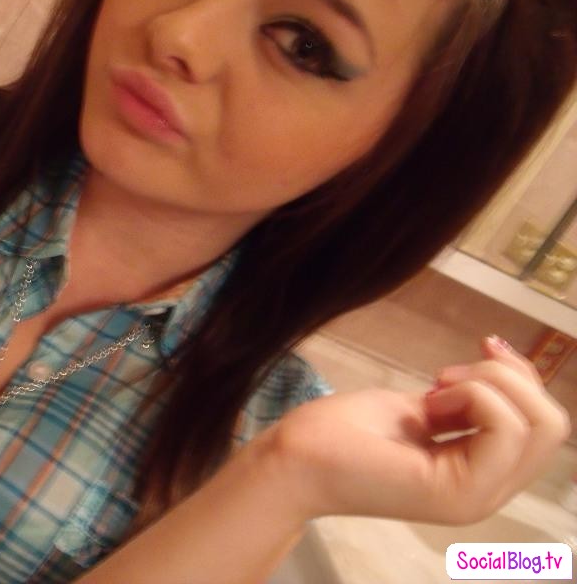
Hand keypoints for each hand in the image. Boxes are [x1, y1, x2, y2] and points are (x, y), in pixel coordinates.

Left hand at [263, 335, 569, 524]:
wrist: (296, 457)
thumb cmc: (344, 431)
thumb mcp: (422, 406)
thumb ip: (466, 400)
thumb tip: (503, 366)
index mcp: (481, 472)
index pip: (543, 423)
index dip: (517, 374)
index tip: (474, 351)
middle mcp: (489, 491)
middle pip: (553, 423)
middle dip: (507, 376)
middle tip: (445, 376)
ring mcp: (478, 497)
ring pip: (539, 423)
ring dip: (487, 384)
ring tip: (434, 391)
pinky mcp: (458, 492)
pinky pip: (505, 428)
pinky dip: (474, 395)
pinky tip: (430, 402)